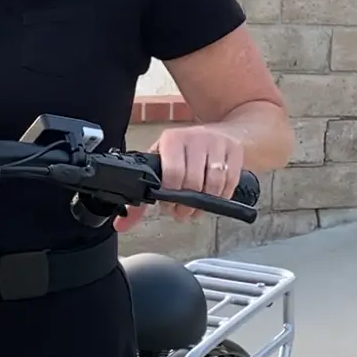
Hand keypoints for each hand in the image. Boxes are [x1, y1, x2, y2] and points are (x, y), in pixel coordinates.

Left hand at [114, 126, 243, 231]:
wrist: (223, 132)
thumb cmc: (186, 152)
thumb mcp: (162, 165)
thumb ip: (141, 198)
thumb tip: (122, 225)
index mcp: (172, 139)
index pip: (172, 172)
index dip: (171, 195)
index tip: (169, 205)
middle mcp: (195, 137)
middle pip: (193, 180)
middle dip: (186, 203)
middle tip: (182, 212)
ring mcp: (217, 142)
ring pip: (213, 182)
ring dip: (205, 202)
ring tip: (196, 209)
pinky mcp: (235, 150)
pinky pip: (230, 181)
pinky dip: (222, 196)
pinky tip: (213, 198)